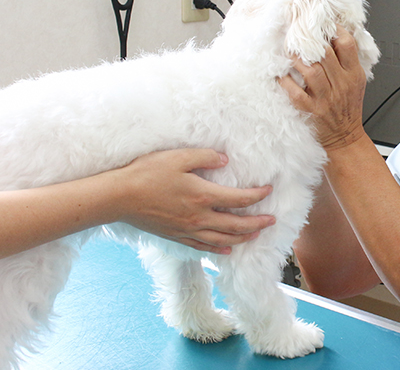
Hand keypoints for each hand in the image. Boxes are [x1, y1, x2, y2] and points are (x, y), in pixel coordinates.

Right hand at [114, 149, 274, 253]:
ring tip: (255, 234)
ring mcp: (187, 230)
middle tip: (272, 221)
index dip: (257, 196)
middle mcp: (199, 217)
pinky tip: (226, 250)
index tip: (268, 190)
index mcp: (203, 196)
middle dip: (257, 223)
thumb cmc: (147, 173)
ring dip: (243, 238)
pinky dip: (218, 249)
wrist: (119, 197)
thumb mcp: (178, 157)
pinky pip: (202, 247)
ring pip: (223, 240)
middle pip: (236, 225)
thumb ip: (205, 157)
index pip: (239, 199)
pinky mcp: (176, 236)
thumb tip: (225, 160)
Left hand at [279, 26, 367, 150]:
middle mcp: (340, 84)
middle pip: (326, 54)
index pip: (347, 45)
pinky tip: (280, 74)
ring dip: (297, 58)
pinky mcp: (310, 110)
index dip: (334, 30)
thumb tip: (336, 35)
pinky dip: (285, 81)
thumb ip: (348, 61)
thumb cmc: (348, 107)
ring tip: (288, 49)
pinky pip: (295, 92)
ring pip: (310, 70)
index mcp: (353, 74)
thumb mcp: (357, 82)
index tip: (322, 24)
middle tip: (298, 31)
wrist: (345, 136)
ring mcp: (325, 98)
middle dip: (310, 40)